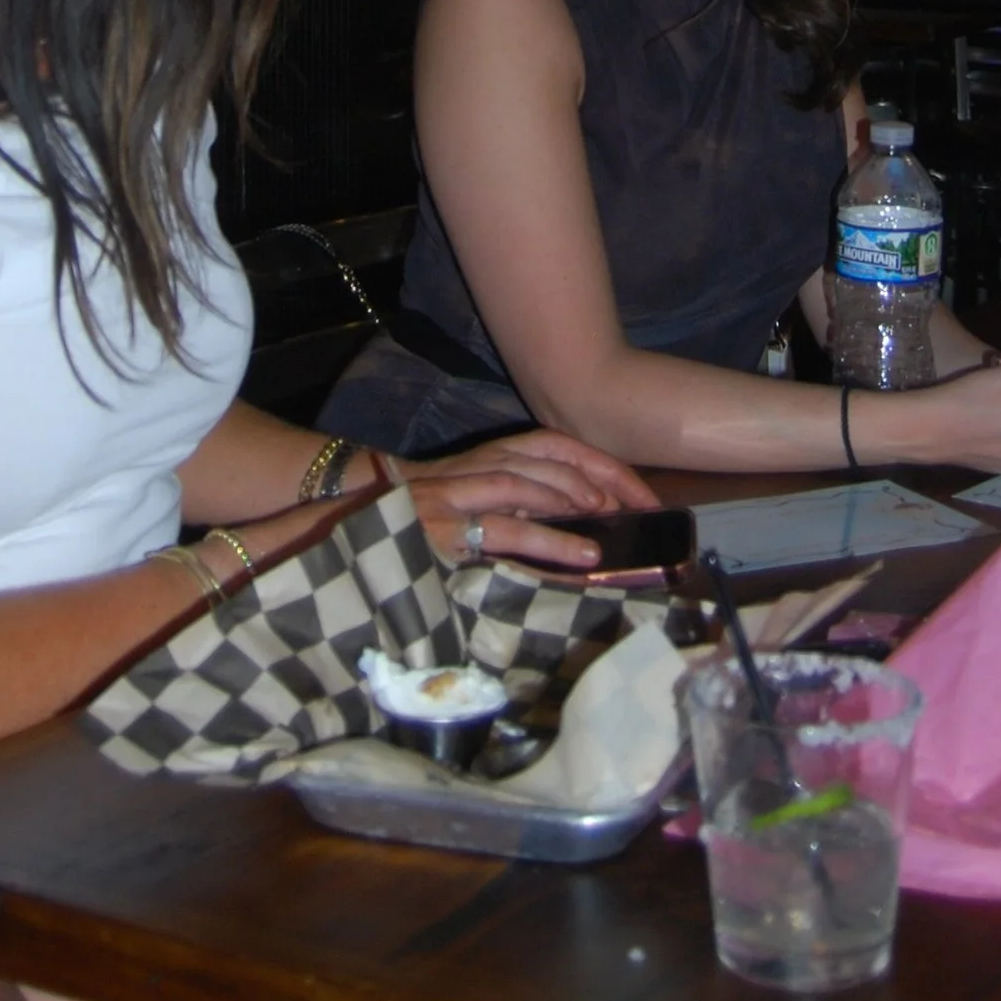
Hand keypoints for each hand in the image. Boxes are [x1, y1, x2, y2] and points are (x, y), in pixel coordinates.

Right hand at [396, 426, 654, 574]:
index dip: (601, 464)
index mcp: (492, 457)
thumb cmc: (427, 518)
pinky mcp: (445, 527)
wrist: (358, 518)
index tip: (641, 493)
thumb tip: (583, 521)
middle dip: (598, 477)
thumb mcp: (479, 501)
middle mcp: (479, 466)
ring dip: (571, 498)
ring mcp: (459, 493)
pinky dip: (549, 539)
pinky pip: (505, 529)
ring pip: (525, 483)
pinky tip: (581, 554)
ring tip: (609, 519)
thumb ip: (521, 504)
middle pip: (550, 457)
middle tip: (637, 506)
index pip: (556, 446)